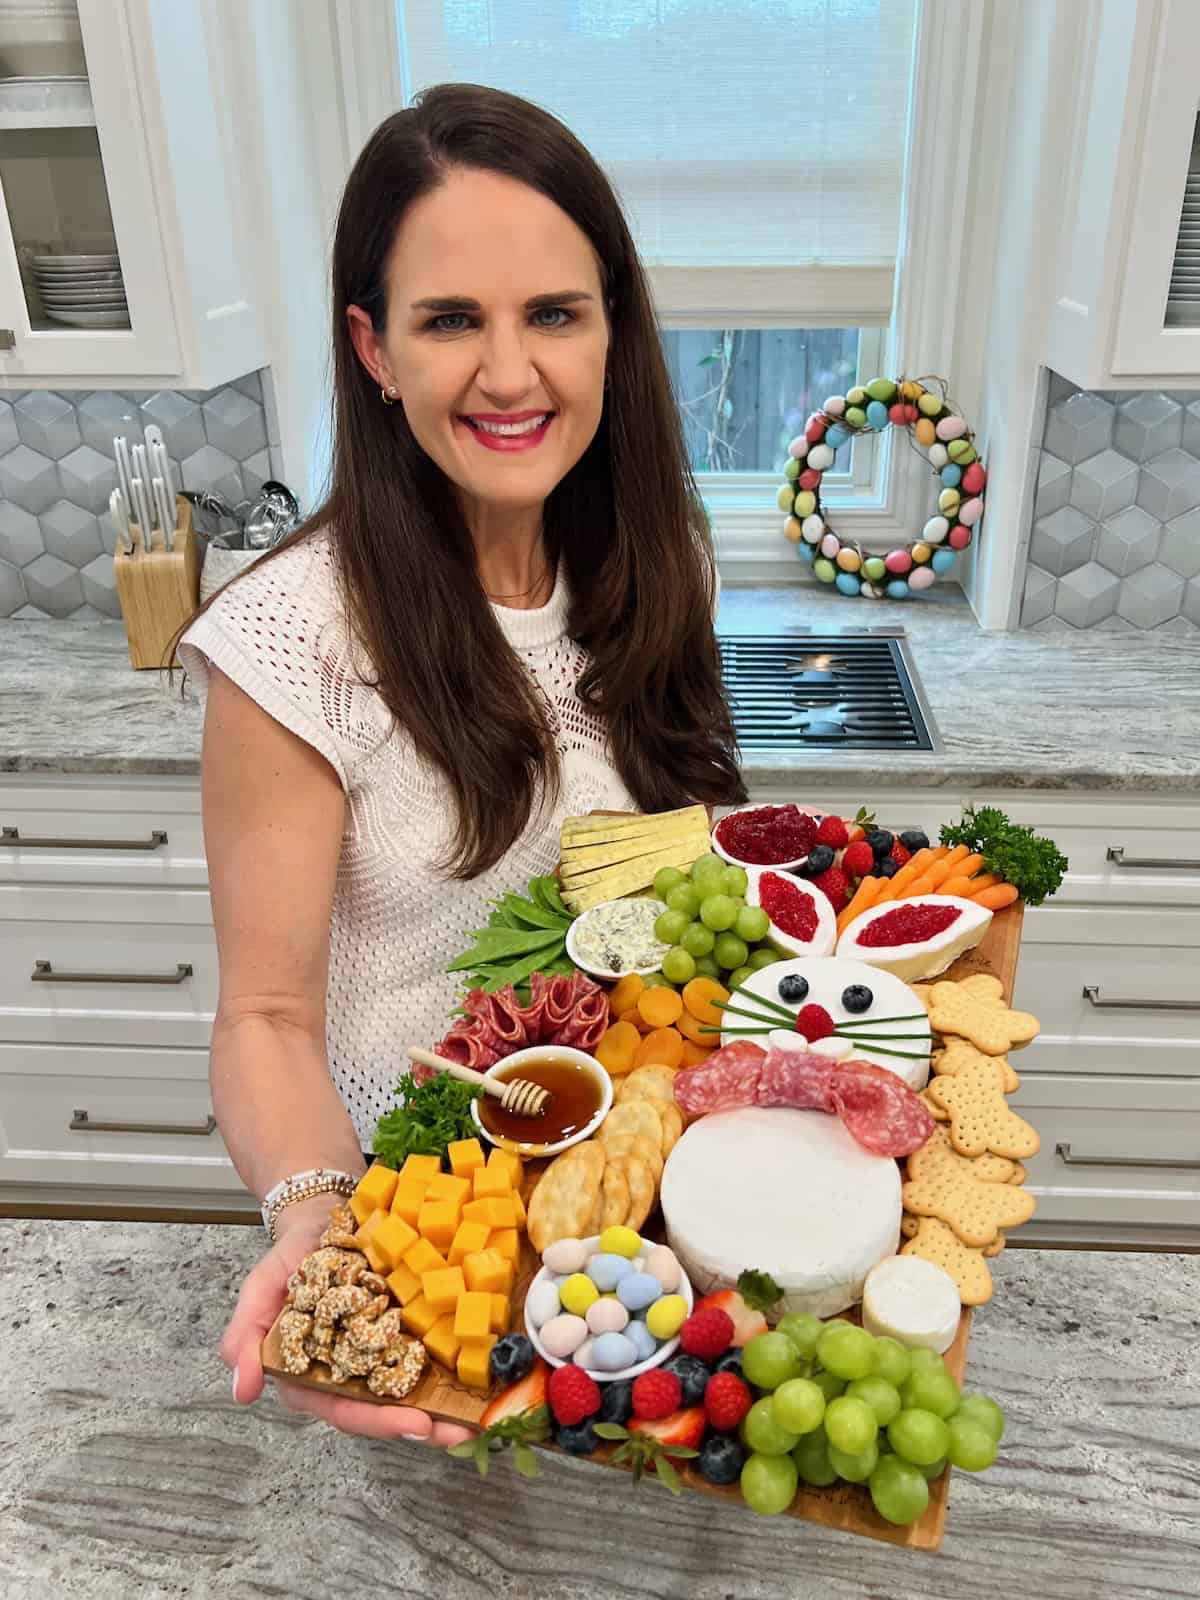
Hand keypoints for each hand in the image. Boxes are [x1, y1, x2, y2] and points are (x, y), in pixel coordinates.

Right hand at [222, 1195, 473, 1448]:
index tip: (414, 1424)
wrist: (324, 1214)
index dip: (378, 1420)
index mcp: (316, 1374)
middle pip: (388, 1409)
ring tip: (480, 1418)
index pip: (345, 1409)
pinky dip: (455, 1367)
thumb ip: (245, 1336)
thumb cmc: (290, 1258)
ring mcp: (384, 1351)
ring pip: (414, 1389)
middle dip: (425, 1424)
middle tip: (459, 1432)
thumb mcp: (260, 1290)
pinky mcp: (408, 1327)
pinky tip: (482, 1375)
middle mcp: (353, 1371)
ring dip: (447, 1408)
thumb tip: (241, 1391)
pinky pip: (432, 1352)